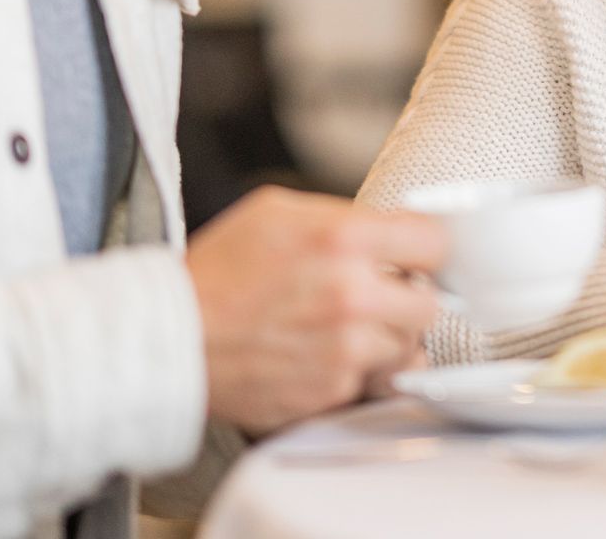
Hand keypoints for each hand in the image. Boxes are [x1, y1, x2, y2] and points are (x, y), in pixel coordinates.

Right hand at [185, 185, 448, 435]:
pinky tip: (322, 356)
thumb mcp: (277, 212)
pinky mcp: (332, 392)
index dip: (425, 249)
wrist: (169, 341)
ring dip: (385, 340)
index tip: (416, 256)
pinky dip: (356, 373)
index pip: (436, 242)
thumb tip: (389, 229)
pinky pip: (373, 381)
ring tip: (342, 329)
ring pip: (406, 347)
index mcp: (343, 240)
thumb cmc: (216, 275)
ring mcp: (345, 350)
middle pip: (430, 302)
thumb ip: (342, 217)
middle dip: (407, 298)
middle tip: (377, 296)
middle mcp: (353, 296)